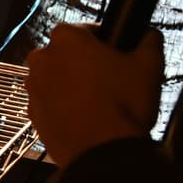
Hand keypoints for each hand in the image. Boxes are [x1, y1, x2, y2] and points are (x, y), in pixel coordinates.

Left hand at [24, 23, 163, 166]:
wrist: (102, 152)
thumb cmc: (123, 106)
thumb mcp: (149, 66)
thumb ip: (150, 41)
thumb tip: (149, 34)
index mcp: (66, 38)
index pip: (87, 30)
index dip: (106, 42)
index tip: (117, 55)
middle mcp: (42, 57)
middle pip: (68, 54)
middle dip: (86, 64)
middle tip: (110, 81)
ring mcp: (33, 86)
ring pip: (57, 78)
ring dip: (73, 85)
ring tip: (100, 102)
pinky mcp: (32, 112)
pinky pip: (50, 102)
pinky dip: (63, 106)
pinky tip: (85, 117)